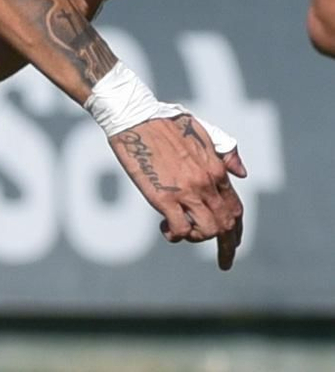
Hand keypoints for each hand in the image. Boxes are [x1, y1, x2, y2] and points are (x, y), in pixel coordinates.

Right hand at [108, 114, 247, 269]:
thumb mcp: (203, 130)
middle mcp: (206, 183)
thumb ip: (226, 151)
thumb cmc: (164, 120)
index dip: (238, 230)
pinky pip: (179, 229)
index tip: (234, 245)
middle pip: (227, 224)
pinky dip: (176, 236)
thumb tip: (242, 174)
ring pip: (207, 230)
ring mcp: (185, 191)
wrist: (134, 116)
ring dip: (197, 238)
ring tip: (183, 232)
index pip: (236, 208)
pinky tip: (165, 229)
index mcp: (216, 169)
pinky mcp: (162, 197)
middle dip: (227, 246)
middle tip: (224, 261)